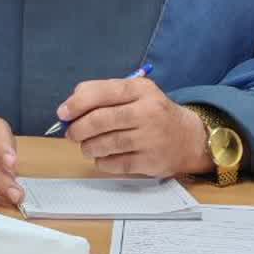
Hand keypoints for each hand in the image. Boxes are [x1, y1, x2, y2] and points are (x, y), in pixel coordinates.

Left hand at [58, 77, 212, 176]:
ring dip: (88, 147)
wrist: (190, 138)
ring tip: (86, 146)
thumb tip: (68, 108)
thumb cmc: (152, 113)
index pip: (101, 93)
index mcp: (141, 90)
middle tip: (71, 134)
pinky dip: (102, 162)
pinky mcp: (152, 162)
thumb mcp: (134, 93)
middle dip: (78, 129)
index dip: (76, 104)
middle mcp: (149, 112)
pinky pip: (117, 164)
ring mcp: (152, 139)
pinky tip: (102, 157)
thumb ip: (102, 94)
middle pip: (101, 120)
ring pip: (106, 143)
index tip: (63, 114)